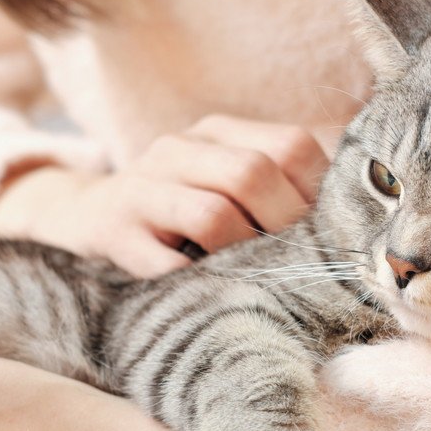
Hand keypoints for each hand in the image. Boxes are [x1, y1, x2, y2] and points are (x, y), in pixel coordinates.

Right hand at [0, 115, 328, 276]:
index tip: (330, 239)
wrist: (76, 220)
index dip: (320, 195)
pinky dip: (196, 285)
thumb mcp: (219, 186)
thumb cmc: (173, 217)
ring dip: (243, 257)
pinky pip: (164, 264)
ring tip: (256, 284)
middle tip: (299, 270)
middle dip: (286, 229)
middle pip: (252, 175)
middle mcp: (175, 150)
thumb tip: (353, 232)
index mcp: (215, 134)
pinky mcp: (110, 231)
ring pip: (212, 216)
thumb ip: (275, 194)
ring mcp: (139, 189)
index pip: (291, 146)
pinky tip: (210, 296)